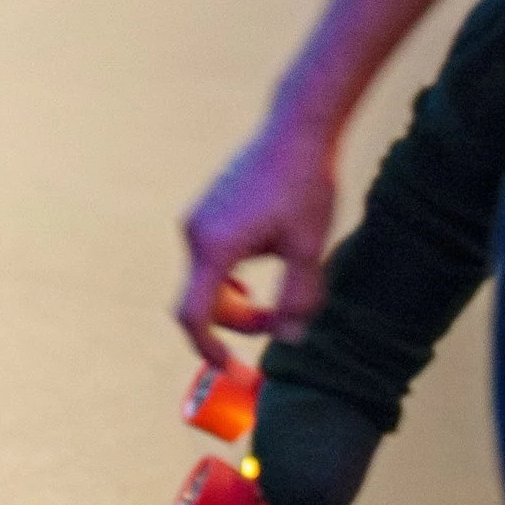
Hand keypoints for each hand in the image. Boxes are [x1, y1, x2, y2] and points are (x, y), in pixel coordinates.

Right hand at [175, 111, 339, 366]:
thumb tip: (289, 339)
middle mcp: (195, 234)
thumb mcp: (309, 249)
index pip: (194, 316)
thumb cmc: (304, 187)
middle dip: (239, 322)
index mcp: (215, 246)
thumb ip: (299, 300)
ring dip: (239, 300)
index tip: (233, 372)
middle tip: (284, 320)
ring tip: (280, 292)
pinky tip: (261, 269)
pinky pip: (210, 261)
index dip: (209, 350)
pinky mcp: (206, 213)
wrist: (294, 131)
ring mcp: (197, 221)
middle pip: (203, 302)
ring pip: (208, 282)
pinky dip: (232, 279)